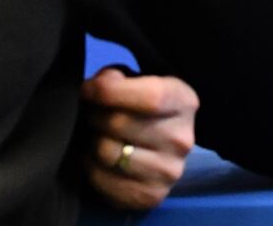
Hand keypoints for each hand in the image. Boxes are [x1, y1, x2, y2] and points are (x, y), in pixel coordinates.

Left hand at [81, 68, 198, 210]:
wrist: (161, 142)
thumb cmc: (143, 104)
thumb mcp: (138, 78)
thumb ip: (117, 76)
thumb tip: (97, 87)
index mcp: (184, 101)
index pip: (149, 97)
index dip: (109, 91)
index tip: (87, 90)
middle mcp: (182, 139)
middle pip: (120, 124)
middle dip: (94, 115)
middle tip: (91, 113)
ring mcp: (169, 171)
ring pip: (107, 152)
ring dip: (92, 140)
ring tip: (96, 134)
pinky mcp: (152, 196)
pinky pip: (102, 180)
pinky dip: (90, 166)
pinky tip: (98, 157)